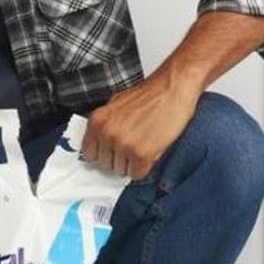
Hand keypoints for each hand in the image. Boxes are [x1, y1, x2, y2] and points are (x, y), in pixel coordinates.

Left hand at [83, 72, 198, 179]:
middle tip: (134, 144)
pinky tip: (151, 150)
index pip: (90, 154)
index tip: (112, 152)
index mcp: (97, 121)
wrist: (173, 88)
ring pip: (122, 171)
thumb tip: (102, 145)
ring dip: (133, 163)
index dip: (104, 154)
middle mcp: (107, 133)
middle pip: (106, 165)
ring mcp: (123, 145)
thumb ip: (106, 125)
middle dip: (120, 158)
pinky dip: (145, 167)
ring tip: (144, 143)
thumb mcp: (117, 105)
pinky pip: (137, 174)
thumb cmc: (150, 95)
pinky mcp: (141, 154)